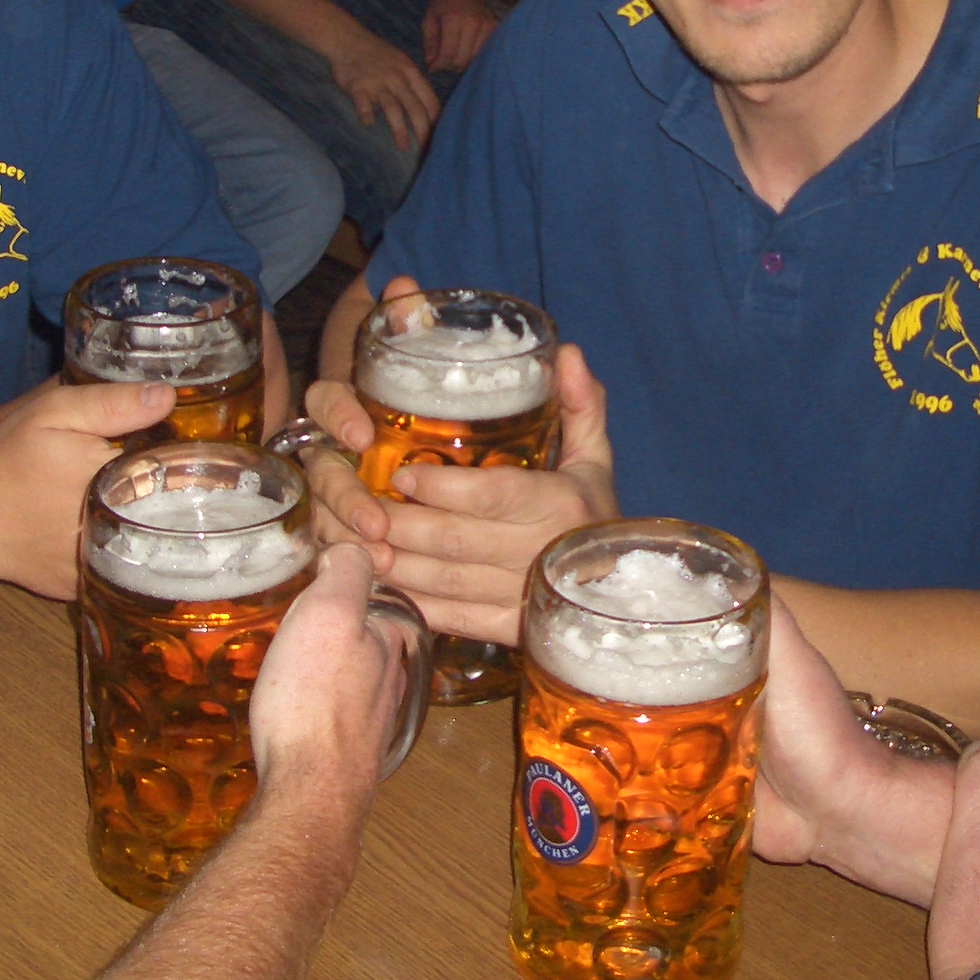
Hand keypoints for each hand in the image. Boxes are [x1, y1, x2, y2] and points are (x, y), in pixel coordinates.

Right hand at [0, 377, 176, 600]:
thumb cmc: (6, 462)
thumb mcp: (55, 414)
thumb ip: (113, 405)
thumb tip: (167, 397)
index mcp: (120, 486)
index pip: (179, 474)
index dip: (187, 459)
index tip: (190, 449)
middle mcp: (116, 533)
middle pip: (167, 512)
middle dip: (173, 493)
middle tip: (167, 476)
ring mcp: (99, 568)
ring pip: (145, 544)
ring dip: (149, 525)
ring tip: (141, 502)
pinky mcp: (82, 587)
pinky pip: (115, 566)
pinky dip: (117, 549)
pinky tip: (111, 530)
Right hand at [248, 543, 416, 808]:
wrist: (310, 791)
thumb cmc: (314, 697)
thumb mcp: (328, 613)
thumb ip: (347, 573)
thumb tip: (349, 548)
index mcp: (391, 639)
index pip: (374, 593)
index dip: (341, 584)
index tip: (310, 582)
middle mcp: (392, 679)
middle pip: (362, 638)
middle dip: (335, 628)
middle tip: (291, 622)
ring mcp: (373, 720)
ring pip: (351, 678)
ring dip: (325, 668)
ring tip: (288, 661)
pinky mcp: (349, 755)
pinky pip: (333, 713)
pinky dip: (317, 703)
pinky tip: (294, 707)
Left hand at [298, 336, 614, 641]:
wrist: (624, 591)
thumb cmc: (594, 514)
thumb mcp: (594, 457)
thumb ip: (580, 404)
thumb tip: (565, 351)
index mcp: (558, 504)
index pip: (491, 494)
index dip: (441, 487)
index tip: (402, 474)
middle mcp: (537, 551)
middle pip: (452, 540)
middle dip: (398, 525)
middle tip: (359, 507)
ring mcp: (519, 595)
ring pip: (442, 581)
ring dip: (393, 564)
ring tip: (356, 543)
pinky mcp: (506, 628)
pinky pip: (448, 616)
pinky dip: (409, 601)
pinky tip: (380, 582)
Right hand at [329, 27, 441, 153]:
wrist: (348, 39)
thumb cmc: (377, 54)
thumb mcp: (402, 63)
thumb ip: (414, 83)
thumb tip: (429, 110)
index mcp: (411, 72)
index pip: (429, 100)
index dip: (435, 120)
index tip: (437, 136)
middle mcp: (397, 78)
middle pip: (415, 108)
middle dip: (423, 131)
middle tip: (425, 148)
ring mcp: (377, 83)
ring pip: (393, 111)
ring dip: (400, 131)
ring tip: (403, 146)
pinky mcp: (358, 87)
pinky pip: (365, 107)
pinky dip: (368, 117)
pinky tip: (369, 125)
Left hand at [421, 0, 497, 73]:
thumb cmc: (442, 3)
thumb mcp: (428, 20)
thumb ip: (429, 43)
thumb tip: (432, 65)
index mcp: (454, 19)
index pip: (449, 53)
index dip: (439, 65)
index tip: (433, 68)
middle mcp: (473, 23)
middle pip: (462, 59)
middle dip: (450, 65)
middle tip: (443, 60)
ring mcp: (487, 25)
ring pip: (475, 58)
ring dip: (462, 62)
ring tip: (454, 55)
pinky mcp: (495, 27)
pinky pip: (485, 51)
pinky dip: (474, 56)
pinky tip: (466, 51)